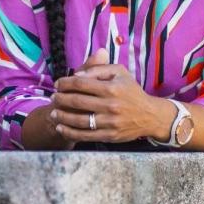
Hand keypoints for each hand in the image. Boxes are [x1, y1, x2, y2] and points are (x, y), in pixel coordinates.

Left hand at [49, 50, 174, 143]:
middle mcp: (110, 105)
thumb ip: (98, 68)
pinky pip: (85, 135)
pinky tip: (61, 128)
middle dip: (61, 99)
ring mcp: (110, 122)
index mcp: (111, 88)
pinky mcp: (110, 135)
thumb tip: (77, 74)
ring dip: (62, 116)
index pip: (81, 84)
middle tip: (52, 97)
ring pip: (79, 120)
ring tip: (53, 113)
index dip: (65, 83)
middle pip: (77, 101)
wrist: (150, 116)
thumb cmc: (132, 91)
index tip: (57, 84)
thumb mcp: (120, 72)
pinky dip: (70, 132)